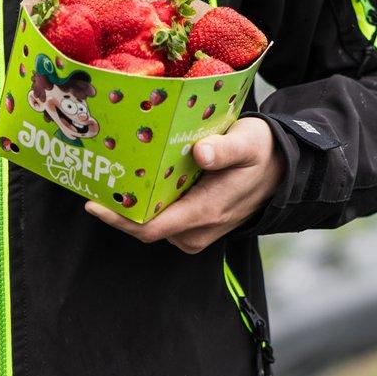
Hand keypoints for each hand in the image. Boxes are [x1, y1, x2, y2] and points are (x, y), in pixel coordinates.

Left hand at [83, 116, 285, 253]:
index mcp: (205, 212)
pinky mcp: (194, 226)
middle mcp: (197, 230)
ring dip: (130, 205)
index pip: (151, 227)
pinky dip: (145, 204)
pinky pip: (161, 220)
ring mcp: (195, 231)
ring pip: (151, 224)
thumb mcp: (248, 143)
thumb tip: (201, 153)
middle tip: (94, 179)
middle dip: (117, 208)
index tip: (93, 202)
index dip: (118, 218)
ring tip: (109, 176)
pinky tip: (134, 181)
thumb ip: (225, 149)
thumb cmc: (262, 153)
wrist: (283, 171)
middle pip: (144, 228)